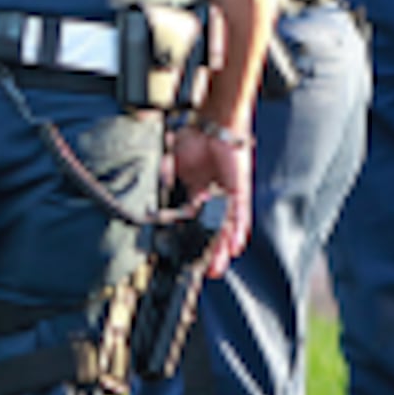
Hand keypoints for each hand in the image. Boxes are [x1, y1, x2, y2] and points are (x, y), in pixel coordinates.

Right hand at [169, 125, 253, 277]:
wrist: (213, 124)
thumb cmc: (194, 138)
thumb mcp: (172, 164)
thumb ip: (165, 180)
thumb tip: (153, 199)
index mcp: (197, 194)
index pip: (195, 223)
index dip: (193, 240)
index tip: (188, 256)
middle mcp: (214, 198)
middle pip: (214, 231)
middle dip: (211, 252)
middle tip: (207, 270)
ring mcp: (227, 196)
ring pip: (227, 227)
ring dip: (223, 246)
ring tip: (218, 265)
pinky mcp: (239, 190)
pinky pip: (240, 214)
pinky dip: (238, 230)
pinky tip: (235, 246)